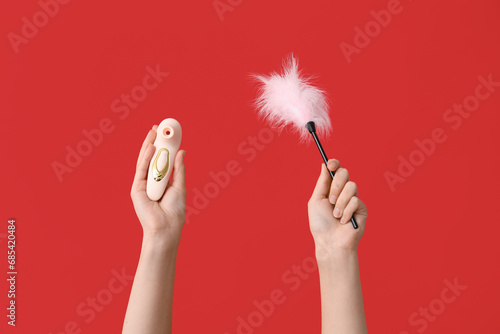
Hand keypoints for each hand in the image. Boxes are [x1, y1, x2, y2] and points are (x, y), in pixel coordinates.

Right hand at [130, 125, 185, 246]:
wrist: (167, 228)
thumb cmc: (174, 211)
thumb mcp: (179, 186)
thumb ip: (179, 169)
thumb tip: (182, 151)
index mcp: (160, 181)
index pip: (160, 160)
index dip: (162, 146)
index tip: (165, 134)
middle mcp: (149, 182)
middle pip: (150, 158)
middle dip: (153, 142)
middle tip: (157, 128)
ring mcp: (142, 185)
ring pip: (144, 161)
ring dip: (148, 145)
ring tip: (154, 132)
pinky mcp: (137, 189)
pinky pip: (141, 170)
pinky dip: (146, 158)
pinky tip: (151, 147)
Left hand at [308, 159, 366, 255]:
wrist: (330, 241)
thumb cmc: (321, 224)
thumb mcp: (316, 200)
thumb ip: (322, 182)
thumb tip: (324, 164)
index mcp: (331, 188)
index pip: (336, 170)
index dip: (334, 164)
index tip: (330, 164)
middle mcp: (343, 191)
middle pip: (345, 173)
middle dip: (336, 185)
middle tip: (331, 200)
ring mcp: (353, 199)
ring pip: (351, 186)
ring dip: (340, 202)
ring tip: (336, 215)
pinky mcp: (362, 208)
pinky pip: (355, 200)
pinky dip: (347, 212)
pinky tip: (344, 222)